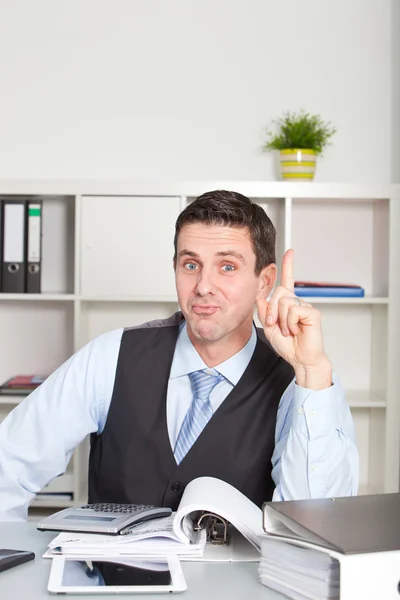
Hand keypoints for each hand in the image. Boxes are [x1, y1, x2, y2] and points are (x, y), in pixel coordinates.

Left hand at [256, 249, 331, 389]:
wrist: (300, 359)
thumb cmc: (287, 345)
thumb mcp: (269, 327)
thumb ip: (264, 312)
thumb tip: (260, 297)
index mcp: (287, 304)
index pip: (288, 281)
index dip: (288, 266)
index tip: (290, 252)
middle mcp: (297, 302)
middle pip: (279, 292)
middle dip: (272, 310)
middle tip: (275, 325)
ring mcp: (305, 306)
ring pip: (284, 301)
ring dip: (280, 319)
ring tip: (287, 330)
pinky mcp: (312, 312)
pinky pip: (293, 310)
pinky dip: (289, 323)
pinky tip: (295, 330)